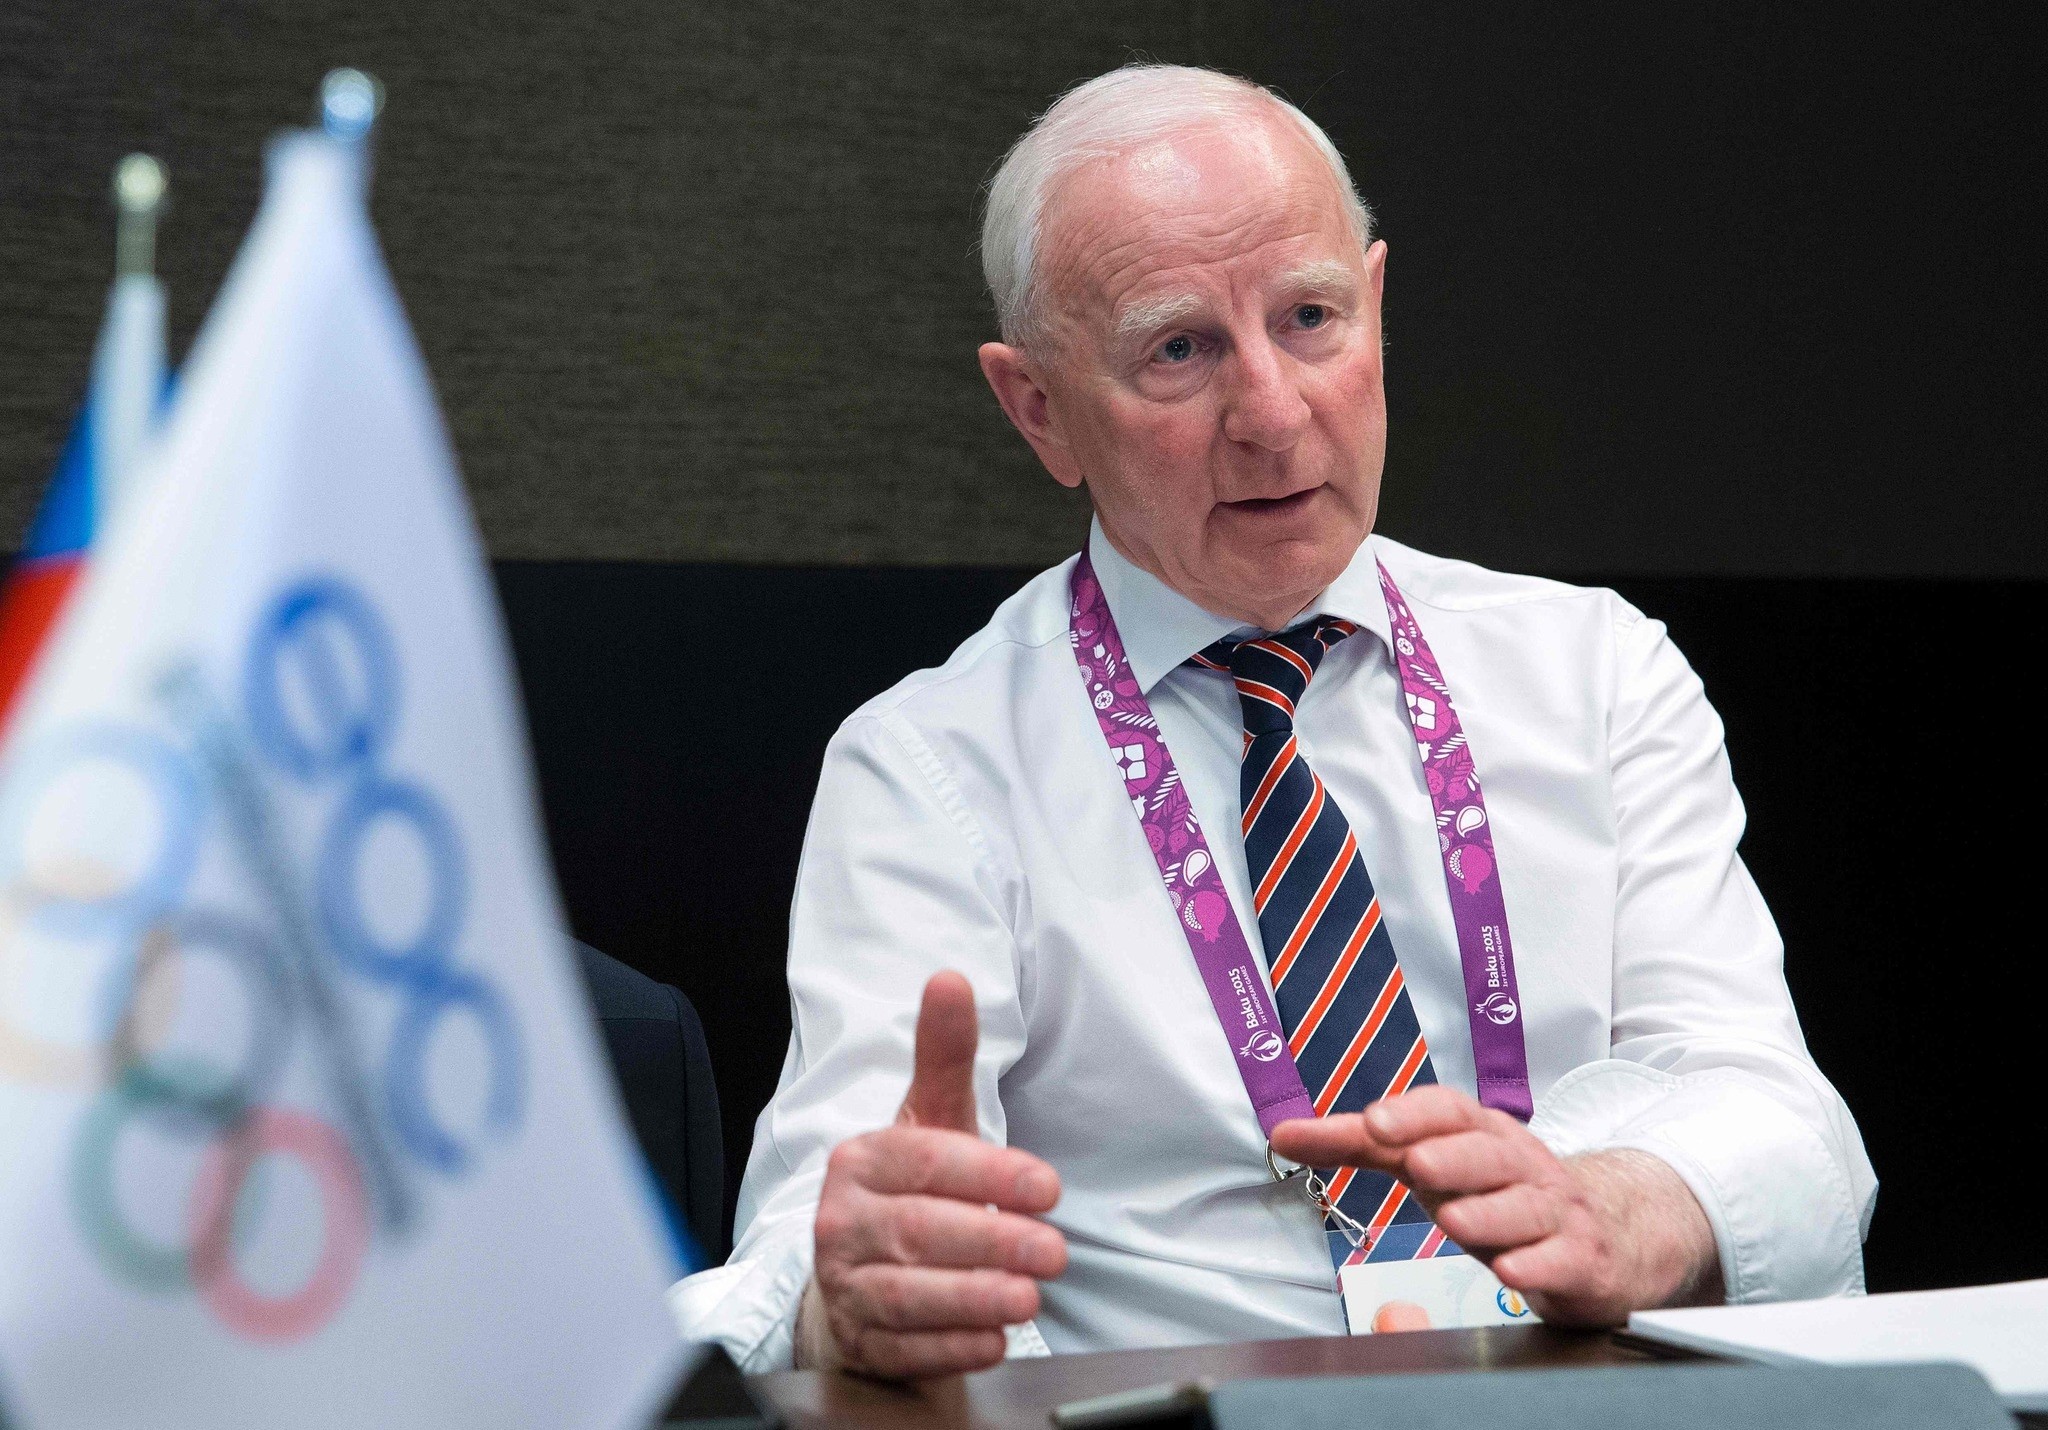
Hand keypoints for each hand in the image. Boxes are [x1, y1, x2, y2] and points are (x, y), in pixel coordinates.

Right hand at [800, 972, 1067, 1377]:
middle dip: (994, 1241)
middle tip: (1054, 1251)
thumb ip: (944, 1056)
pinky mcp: (857, 1339)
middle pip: (920, 1230)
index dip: (990, 1175)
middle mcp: (843, 1220)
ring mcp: (845, 1284)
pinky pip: (903, 1348)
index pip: (927, 1163)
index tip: (1048, 1187)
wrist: (859, 1271)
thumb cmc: (910, 1188)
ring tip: (1028, 1298)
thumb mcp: (931, 1119)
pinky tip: (991, 1339)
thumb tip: (950, 979)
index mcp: (863, 1160)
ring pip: (907, 1295)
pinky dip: (950, 1347)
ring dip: (974, 1300)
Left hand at [1269, 1085, 1720, 1326]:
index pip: (1449, 1110)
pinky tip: (1513, 1271)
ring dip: (1489, 1212)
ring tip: (1455, 1221)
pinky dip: (1537, 1264)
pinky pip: (1560, 1257)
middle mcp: (1520, 1162)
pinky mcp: (1579, 1256)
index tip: (1375, 1121)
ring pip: (1524, 1206)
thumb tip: (1281, 1134)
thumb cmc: (1495, 1188)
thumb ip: (1357, 1146)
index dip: (1414, 1112)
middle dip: (1452, 1157)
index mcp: (1480, 1132)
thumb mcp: (1429, 1160)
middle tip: (1417, 1164)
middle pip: (1488, 1153)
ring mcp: (1554, 1209)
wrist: (1603, 1230)